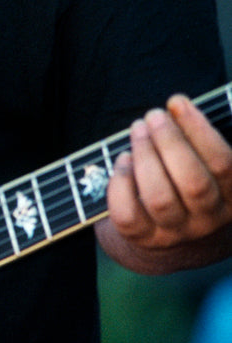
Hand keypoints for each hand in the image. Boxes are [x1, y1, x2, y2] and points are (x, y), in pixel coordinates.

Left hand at [103, 95, 231, 268]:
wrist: (171, 241)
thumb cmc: (186, 183)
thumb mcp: (205, 164)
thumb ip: (196, 139)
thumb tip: (176, 106)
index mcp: (231, 196)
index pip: (224, 164)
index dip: (199, 129)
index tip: (177, 102)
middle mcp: (208, 218)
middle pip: (193, 182)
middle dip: (169, 142)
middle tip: (152, 116)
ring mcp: (175, 232)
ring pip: (159, 198)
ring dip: (144, 157)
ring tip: (137, 130)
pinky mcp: (143, 239)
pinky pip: (128, 214)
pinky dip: (121, 183)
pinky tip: (122, 160)